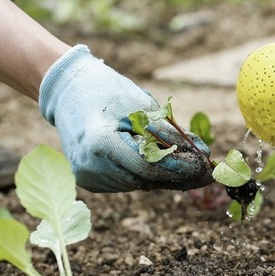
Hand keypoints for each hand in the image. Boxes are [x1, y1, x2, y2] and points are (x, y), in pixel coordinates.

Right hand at [38, 45, 212, 192]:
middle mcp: (90, 166)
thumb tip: (204, 153)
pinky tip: (156, 162)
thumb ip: (171, 133)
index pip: (149, 167)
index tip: (206, 167)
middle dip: (178, 176)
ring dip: (163, 176)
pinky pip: (126, 182)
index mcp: (101, 144)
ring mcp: (87, 177)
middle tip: (206, 173)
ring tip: (185, 164)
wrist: (68, 91)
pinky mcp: (89, 181)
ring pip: (138, 184)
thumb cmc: (107, 92)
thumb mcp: (143, 106)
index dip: (180, 168)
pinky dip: (144, 174)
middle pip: (145, 179)